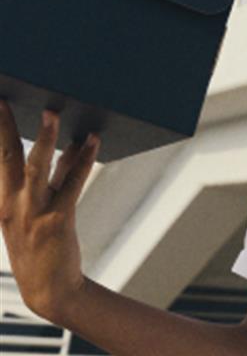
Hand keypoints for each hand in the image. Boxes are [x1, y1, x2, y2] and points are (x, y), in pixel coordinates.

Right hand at [0, 99, 98, 323]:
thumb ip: (56, 173)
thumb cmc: (42, 244)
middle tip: (2, 100)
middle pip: (7, 157)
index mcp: (4, 201)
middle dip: (4, 126)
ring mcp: (34, 212)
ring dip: (45, 137)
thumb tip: (73, 142)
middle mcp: (13, 204)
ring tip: (52, 113)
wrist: (50, 290)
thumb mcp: (37, 209)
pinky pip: (72, 183)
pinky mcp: (57, 220)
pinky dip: (83, 160)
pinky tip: (93, 141)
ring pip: (37, 166)